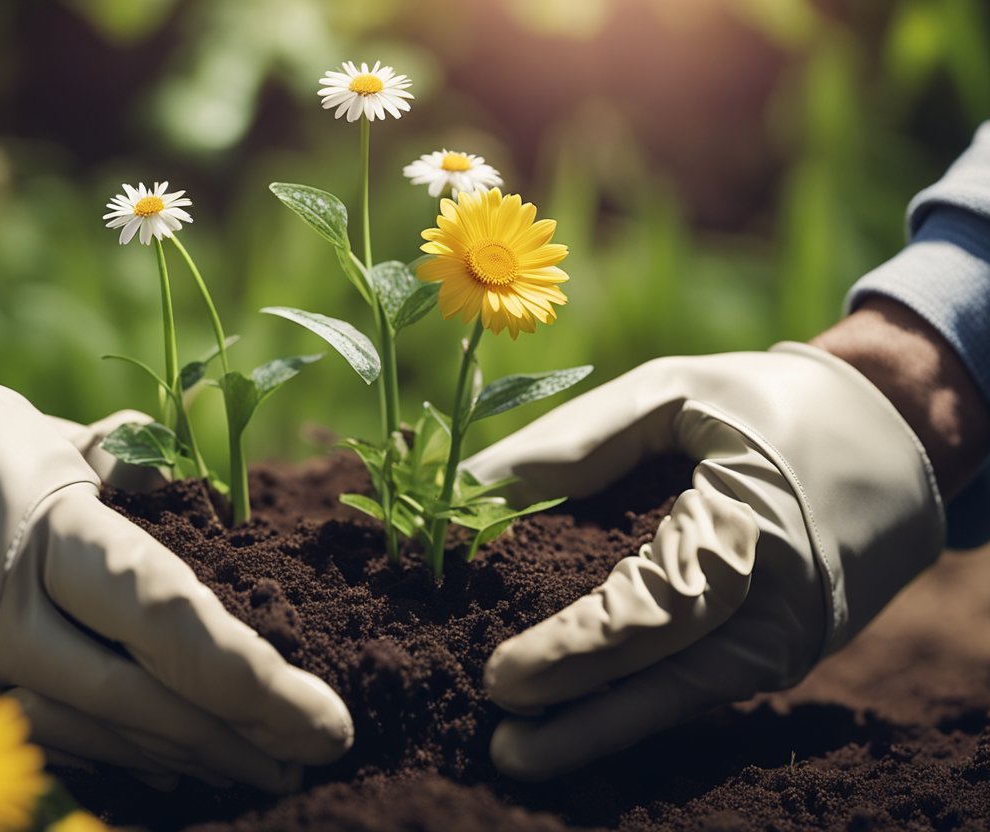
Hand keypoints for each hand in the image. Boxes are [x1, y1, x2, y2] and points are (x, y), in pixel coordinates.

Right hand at [0, 364, 352, 791]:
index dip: (252, 678)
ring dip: (191, 755)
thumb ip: (130, 465)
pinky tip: (177, 766)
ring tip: (264, 767)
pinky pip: (52, 738)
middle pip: (147, 698)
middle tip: (315, 753)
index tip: (323, 715)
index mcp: (48, 536)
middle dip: (240, 735)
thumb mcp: (44, 431)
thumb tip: (194, 484)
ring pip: (103, 732)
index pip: (168, 621)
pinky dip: (123, 753)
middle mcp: (9, 619)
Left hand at [463, 322, 964, 780]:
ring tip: (516, 751)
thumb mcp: (675, 392)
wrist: (892, 437)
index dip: (576, 648)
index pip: (655, 608)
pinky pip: (699, 689)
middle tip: (491, 711)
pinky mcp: (776, 650)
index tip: (502, 675)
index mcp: (754, 525)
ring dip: (598, 726)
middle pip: (667, 669)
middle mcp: (779, 602)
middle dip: (575, 697)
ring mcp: (785, 638)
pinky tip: (572, 730)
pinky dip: (636, 711)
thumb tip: (472, 488)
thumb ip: (580, 441)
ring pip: (682, 697)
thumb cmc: (769, 405)